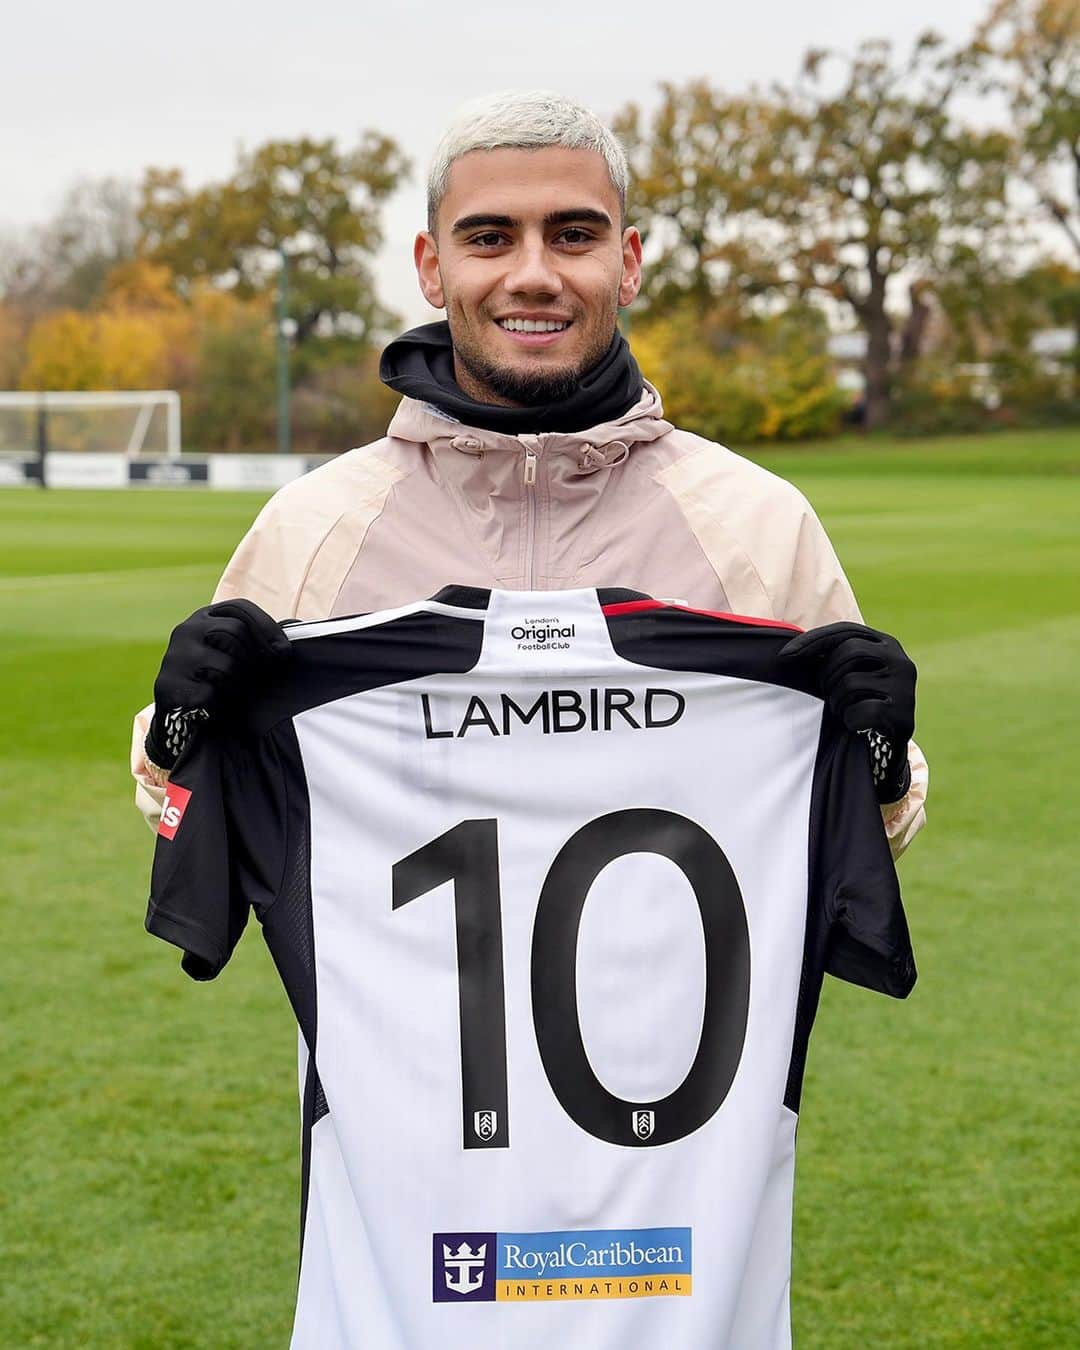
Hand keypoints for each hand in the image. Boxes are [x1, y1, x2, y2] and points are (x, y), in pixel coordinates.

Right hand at [144, 599, 290, 769]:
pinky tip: (214, 704)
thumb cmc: (217, 677)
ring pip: (225, 664)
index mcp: (204, 617)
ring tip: (232, 691)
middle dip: (254, 657)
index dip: (266, 627)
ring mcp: (174, 656)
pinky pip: (209, 693)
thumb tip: (299, 626)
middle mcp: (186, 630)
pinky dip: (219, 703)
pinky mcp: (167, 684)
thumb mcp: (237, 653)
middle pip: (234, 632)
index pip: (238, 608)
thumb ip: (262, 640)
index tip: (284, 652)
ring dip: (237, 682)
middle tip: (260, 675)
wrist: (179, 713)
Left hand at [778, 621, 915, 801]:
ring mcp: (904, 687)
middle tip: (824, 692)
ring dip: (836, 700)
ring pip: (851, 682)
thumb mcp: (853, 671)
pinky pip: (859, 712)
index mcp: (887, 644)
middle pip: (848, 652)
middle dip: (826, 674)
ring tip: (842, 709)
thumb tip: (788, 651)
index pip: (846, 631)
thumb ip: (833, 656)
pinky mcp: (902, 714)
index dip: (813, 640)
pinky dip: (850, 720)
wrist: (890, 742)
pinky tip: (857, 724)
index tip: (784, 655)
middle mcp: (900, 660)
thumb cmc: (862, 700)